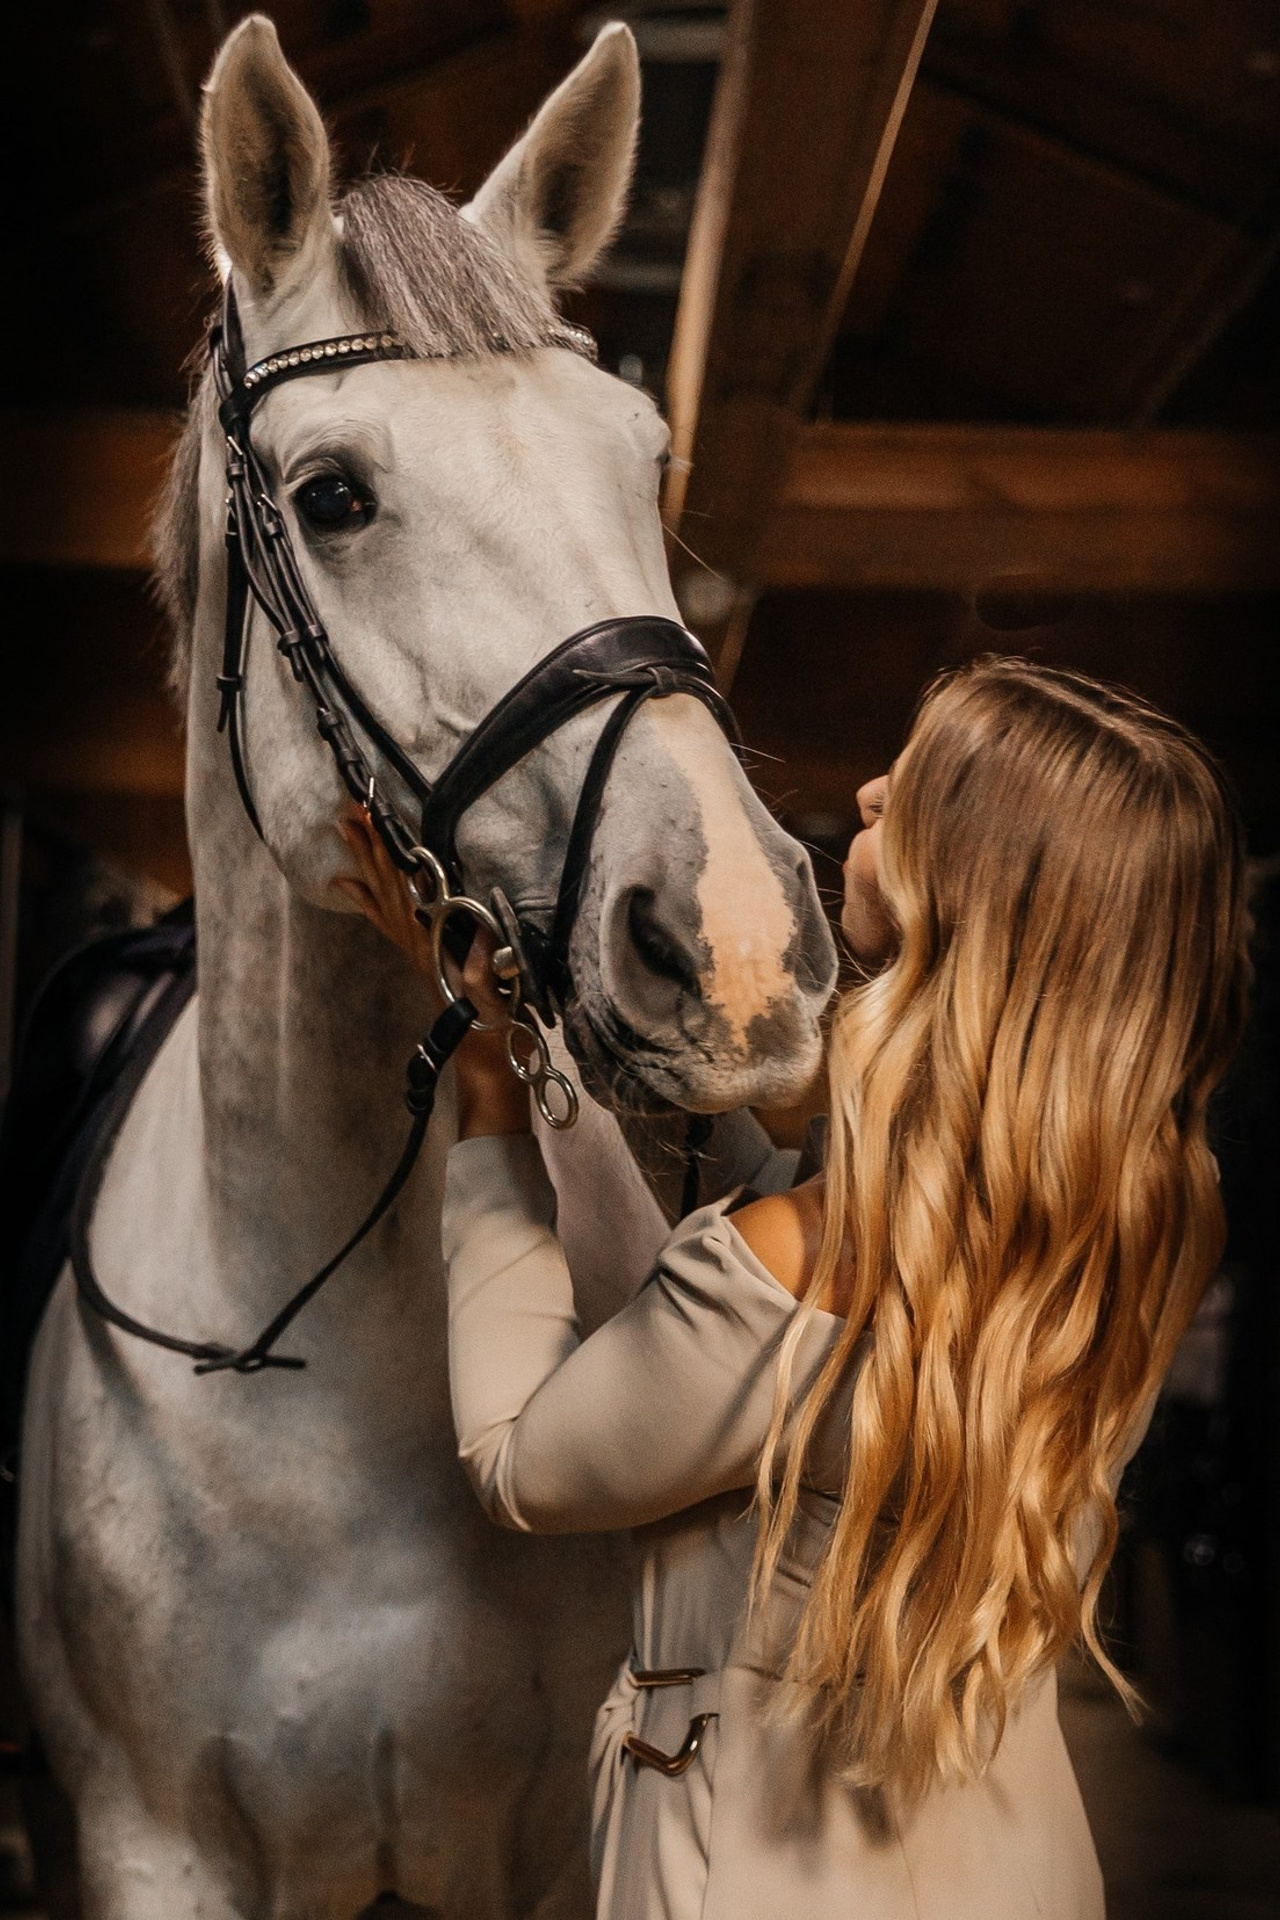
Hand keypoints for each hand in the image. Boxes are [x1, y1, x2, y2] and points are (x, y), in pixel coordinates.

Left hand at [336, 811, 529, 1136]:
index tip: (375, 825)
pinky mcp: (423, 961)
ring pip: (383, 901)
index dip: (391, 859)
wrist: (488, 1071)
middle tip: (348, 812)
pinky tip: (350, 883)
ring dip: (365, 864)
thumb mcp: (496, 1006)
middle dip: (369, 849)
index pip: (406, 894)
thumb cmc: (496, 1037)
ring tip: (345, 831)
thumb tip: (483, 939)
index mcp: (435, 950)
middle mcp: (419, 948)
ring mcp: (418, 955)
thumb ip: (486, 978)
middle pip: (387, 890)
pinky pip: (388, 922)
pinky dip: (369, 899)